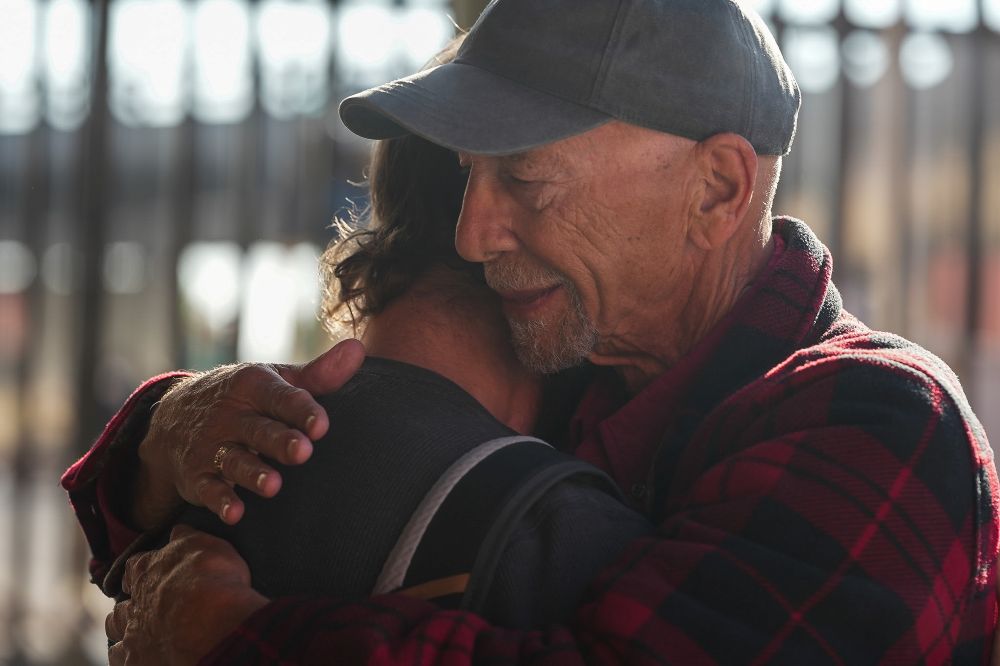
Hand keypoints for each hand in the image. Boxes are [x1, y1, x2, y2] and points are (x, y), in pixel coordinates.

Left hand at [106, 525, 268, 665]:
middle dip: (130, 605)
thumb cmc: (213, 581)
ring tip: (140, 632)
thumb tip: (177, 529)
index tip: (145, 572)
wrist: (212, 625)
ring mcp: (132, 632)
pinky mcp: (135, 660)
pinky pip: (119, 659)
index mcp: (149, 569)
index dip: (141, 569)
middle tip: (146, 608)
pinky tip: (141, 655)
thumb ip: (188, 537)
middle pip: (122, 602)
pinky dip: (127, 656)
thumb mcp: (207, 545)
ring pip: (115, 628)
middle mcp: (135, 601)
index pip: (136, 565)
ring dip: (124, 629)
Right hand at [135, 339, 364, 528]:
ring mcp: (212, 446)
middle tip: (303, 452)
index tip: (322, 425)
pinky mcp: (198, 475)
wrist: (175, 417)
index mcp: (253, 386)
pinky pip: (209, 489)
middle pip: (259, 430)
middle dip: (280, 441)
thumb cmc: (248, 399)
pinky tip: (236, 513)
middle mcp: (231, 415)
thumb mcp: (277, 380)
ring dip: (252, 473)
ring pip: (235, 460)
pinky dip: (220, 501)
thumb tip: (358, 349)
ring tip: (273, 485)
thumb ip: (319, 374)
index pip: (281, 397)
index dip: (302, 411)